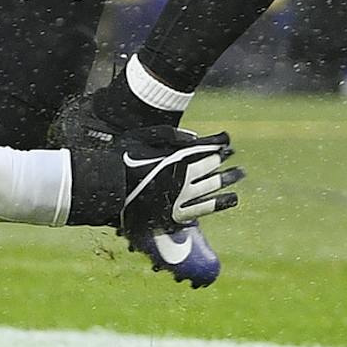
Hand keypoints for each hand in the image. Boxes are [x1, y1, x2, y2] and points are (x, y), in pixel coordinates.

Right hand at [115, 127, 241, 237]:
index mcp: (176, 158)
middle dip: (225, 162)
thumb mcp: (140, 136)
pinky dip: (220, 203)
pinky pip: (205, 208)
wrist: (108, 190)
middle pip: (212, 168)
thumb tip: (194, 137)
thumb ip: (168, 134)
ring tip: (239, 175)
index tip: (227, 142)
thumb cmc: (121, 159)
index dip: (219, 145)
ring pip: (213, 188)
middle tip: (236, 161)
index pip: (205, 149)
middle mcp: (183, 178)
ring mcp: (182, 197)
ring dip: (228, 181)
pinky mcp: (177, 213)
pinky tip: (232, 199)